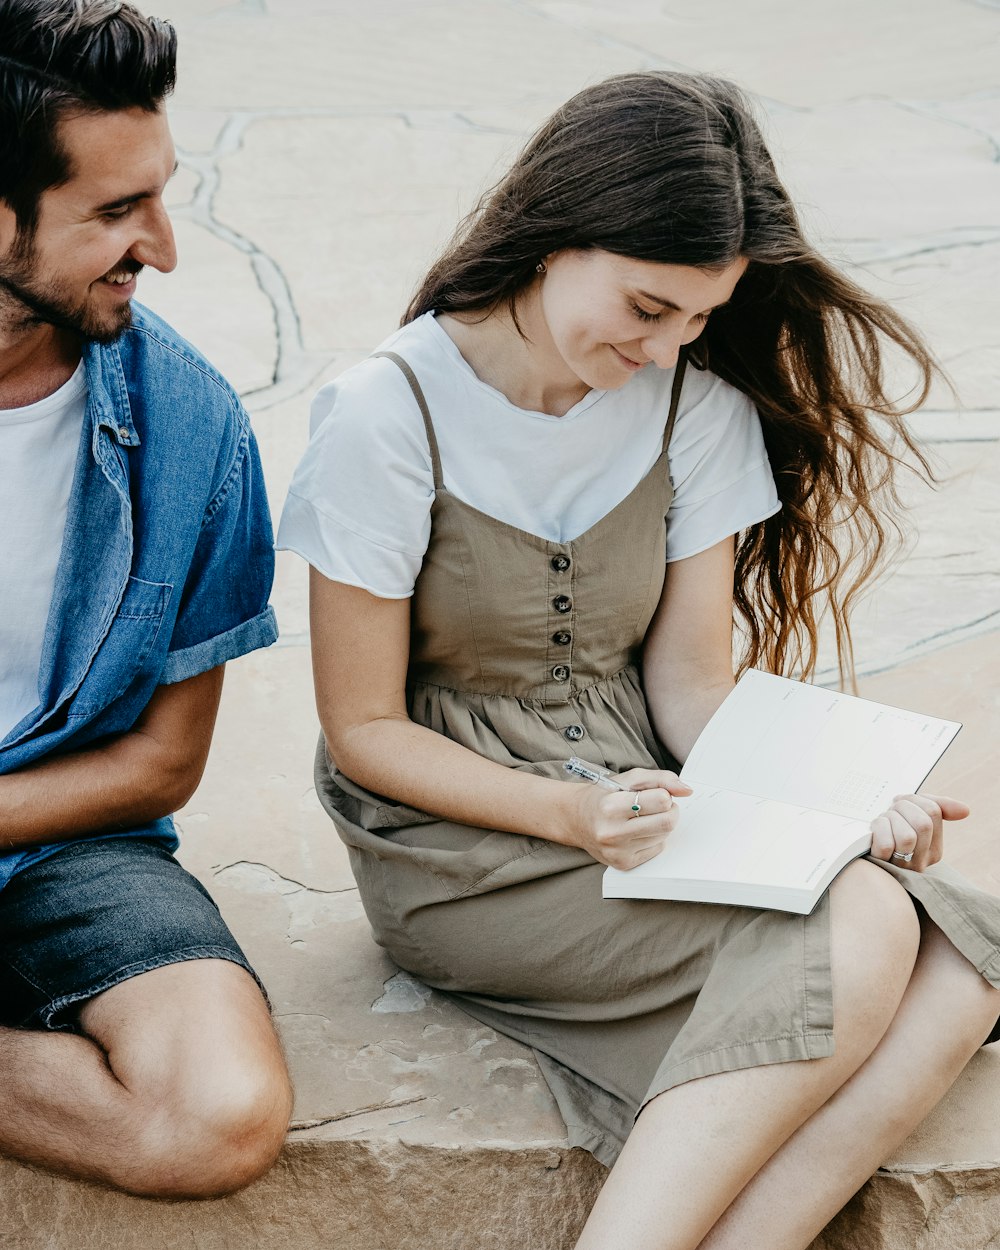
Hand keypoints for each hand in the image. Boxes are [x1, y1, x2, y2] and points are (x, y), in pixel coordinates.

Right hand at [566, 768, 691, 870]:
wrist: (576, 819)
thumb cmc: (604, 796)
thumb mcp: (629, 778)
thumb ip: (661, 779)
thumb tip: (687, 790)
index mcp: (611, 806)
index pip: (661, 800)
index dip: (664, 794)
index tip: (654, 794)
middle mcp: (612, 832)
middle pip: (667, 822)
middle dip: (669, 811)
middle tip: (658, 806)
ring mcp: (617, 851)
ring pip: (664, 836)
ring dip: (661, 824)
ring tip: (643, 818)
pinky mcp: (623, 864)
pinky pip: (656, 850)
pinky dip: (653, 838)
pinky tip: (637, 832)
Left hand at [869, 793, 969, 871]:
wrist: (858, 855)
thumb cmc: (887, 831)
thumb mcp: (911, 816)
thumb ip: (938, 808)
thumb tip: (966, 810)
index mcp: (933, 848)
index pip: (933, 811)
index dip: (913, 800)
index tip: (900, 803)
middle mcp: (922, 860)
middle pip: (922, 824)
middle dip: (901, 808)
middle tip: (890, 810)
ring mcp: (903, 866)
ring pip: (906, 836)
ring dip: (889, 820)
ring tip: (882, 822)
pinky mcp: (883, 867)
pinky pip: (886, 845)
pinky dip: (878, 831)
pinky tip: (874, 831)